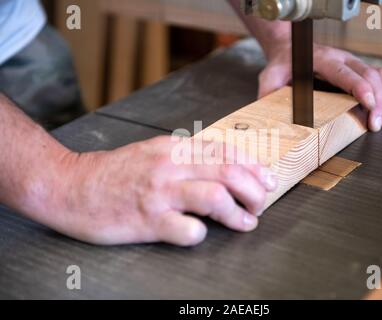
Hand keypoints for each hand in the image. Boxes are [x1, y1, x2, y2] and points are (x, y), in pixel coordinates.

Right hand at [38, 136, 276, 245]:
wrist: (71, 185)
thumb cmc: (114, 172)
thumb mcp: (154, 153)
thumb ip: (186, 158)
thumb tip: (222, 168)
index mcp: (174, 148)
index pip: (225, 151)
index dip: (253, 165)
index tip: (268, 179)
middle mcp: (170, 166)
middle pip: (227, 172)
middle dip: (254, 189)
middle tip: (261, 204)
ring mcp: (159, 193)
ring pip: (214, 196)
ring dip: (237, 213)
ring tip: (245, 222)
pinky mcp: (146, 220)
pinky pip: (186, 229)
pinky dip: (200, 234)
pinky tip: (198, 234)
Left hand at [259, 43, 381, 131]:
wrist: (290, 48)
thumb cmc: (283, 63)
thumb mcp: (270, 76)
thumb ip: (268, 91)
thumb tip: (266, 112)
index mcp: (323, 60)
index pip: (346, 72)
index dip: (360, 88)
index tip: (369, 105)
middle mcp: (342, 59)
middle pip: (371, 76)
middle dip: (378, 100)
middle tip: (377, 124)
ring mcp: (352, 64)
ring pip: (380, 77)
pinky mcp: (356, 72)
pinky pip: (380, 80)